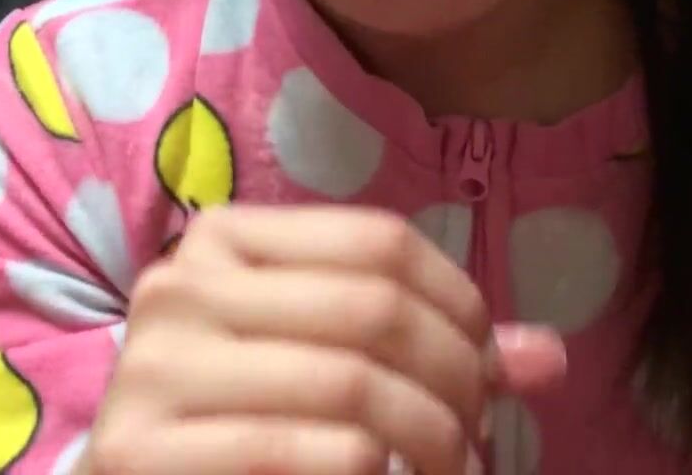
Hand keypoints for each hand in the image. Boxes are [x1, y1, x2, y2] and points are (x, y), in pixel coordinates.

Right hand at [77, 206, 564, 474]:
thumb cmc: (250, 416)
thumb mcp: (332, 357)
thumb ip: (429, 345)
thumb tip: (549, 358)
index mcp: (225, 239)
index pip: (380, 242)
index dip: (461, 304)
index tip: (491, 367)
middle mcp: (179, 286)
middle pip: (375, 309)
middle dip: (458, 379)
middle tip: (480, 435)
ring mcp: (153, 369)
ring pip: (352, 384)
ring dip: (434, 440)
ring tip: (455, 469)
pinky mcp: (141, 452)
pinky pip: (309, 451)